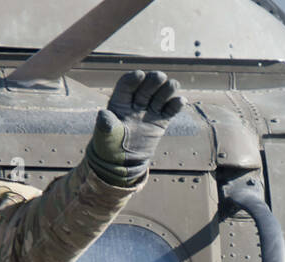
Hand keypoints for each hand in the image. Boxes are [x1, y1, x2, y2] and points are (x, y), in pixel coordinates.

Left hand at [87, 70, 185, 186]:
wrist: (124, 163)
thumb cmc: (110, 147)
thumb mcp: (105, 136)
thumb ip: (105, 124)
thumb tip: (103, 114)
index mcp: (120, 102)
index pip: (126, 85)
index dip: (133, 79)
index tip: (140, 75)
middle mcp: (136, 102)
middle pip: (147, 85)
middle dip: (153, 80)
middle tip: (159, 77)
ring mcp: (149, 110)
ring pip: (161, 94)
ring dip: (167, 88)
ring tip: (172, 85)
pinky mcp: (161, 120)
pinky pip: (170, 110)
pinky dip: (176, 104)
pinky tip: (181, 101)